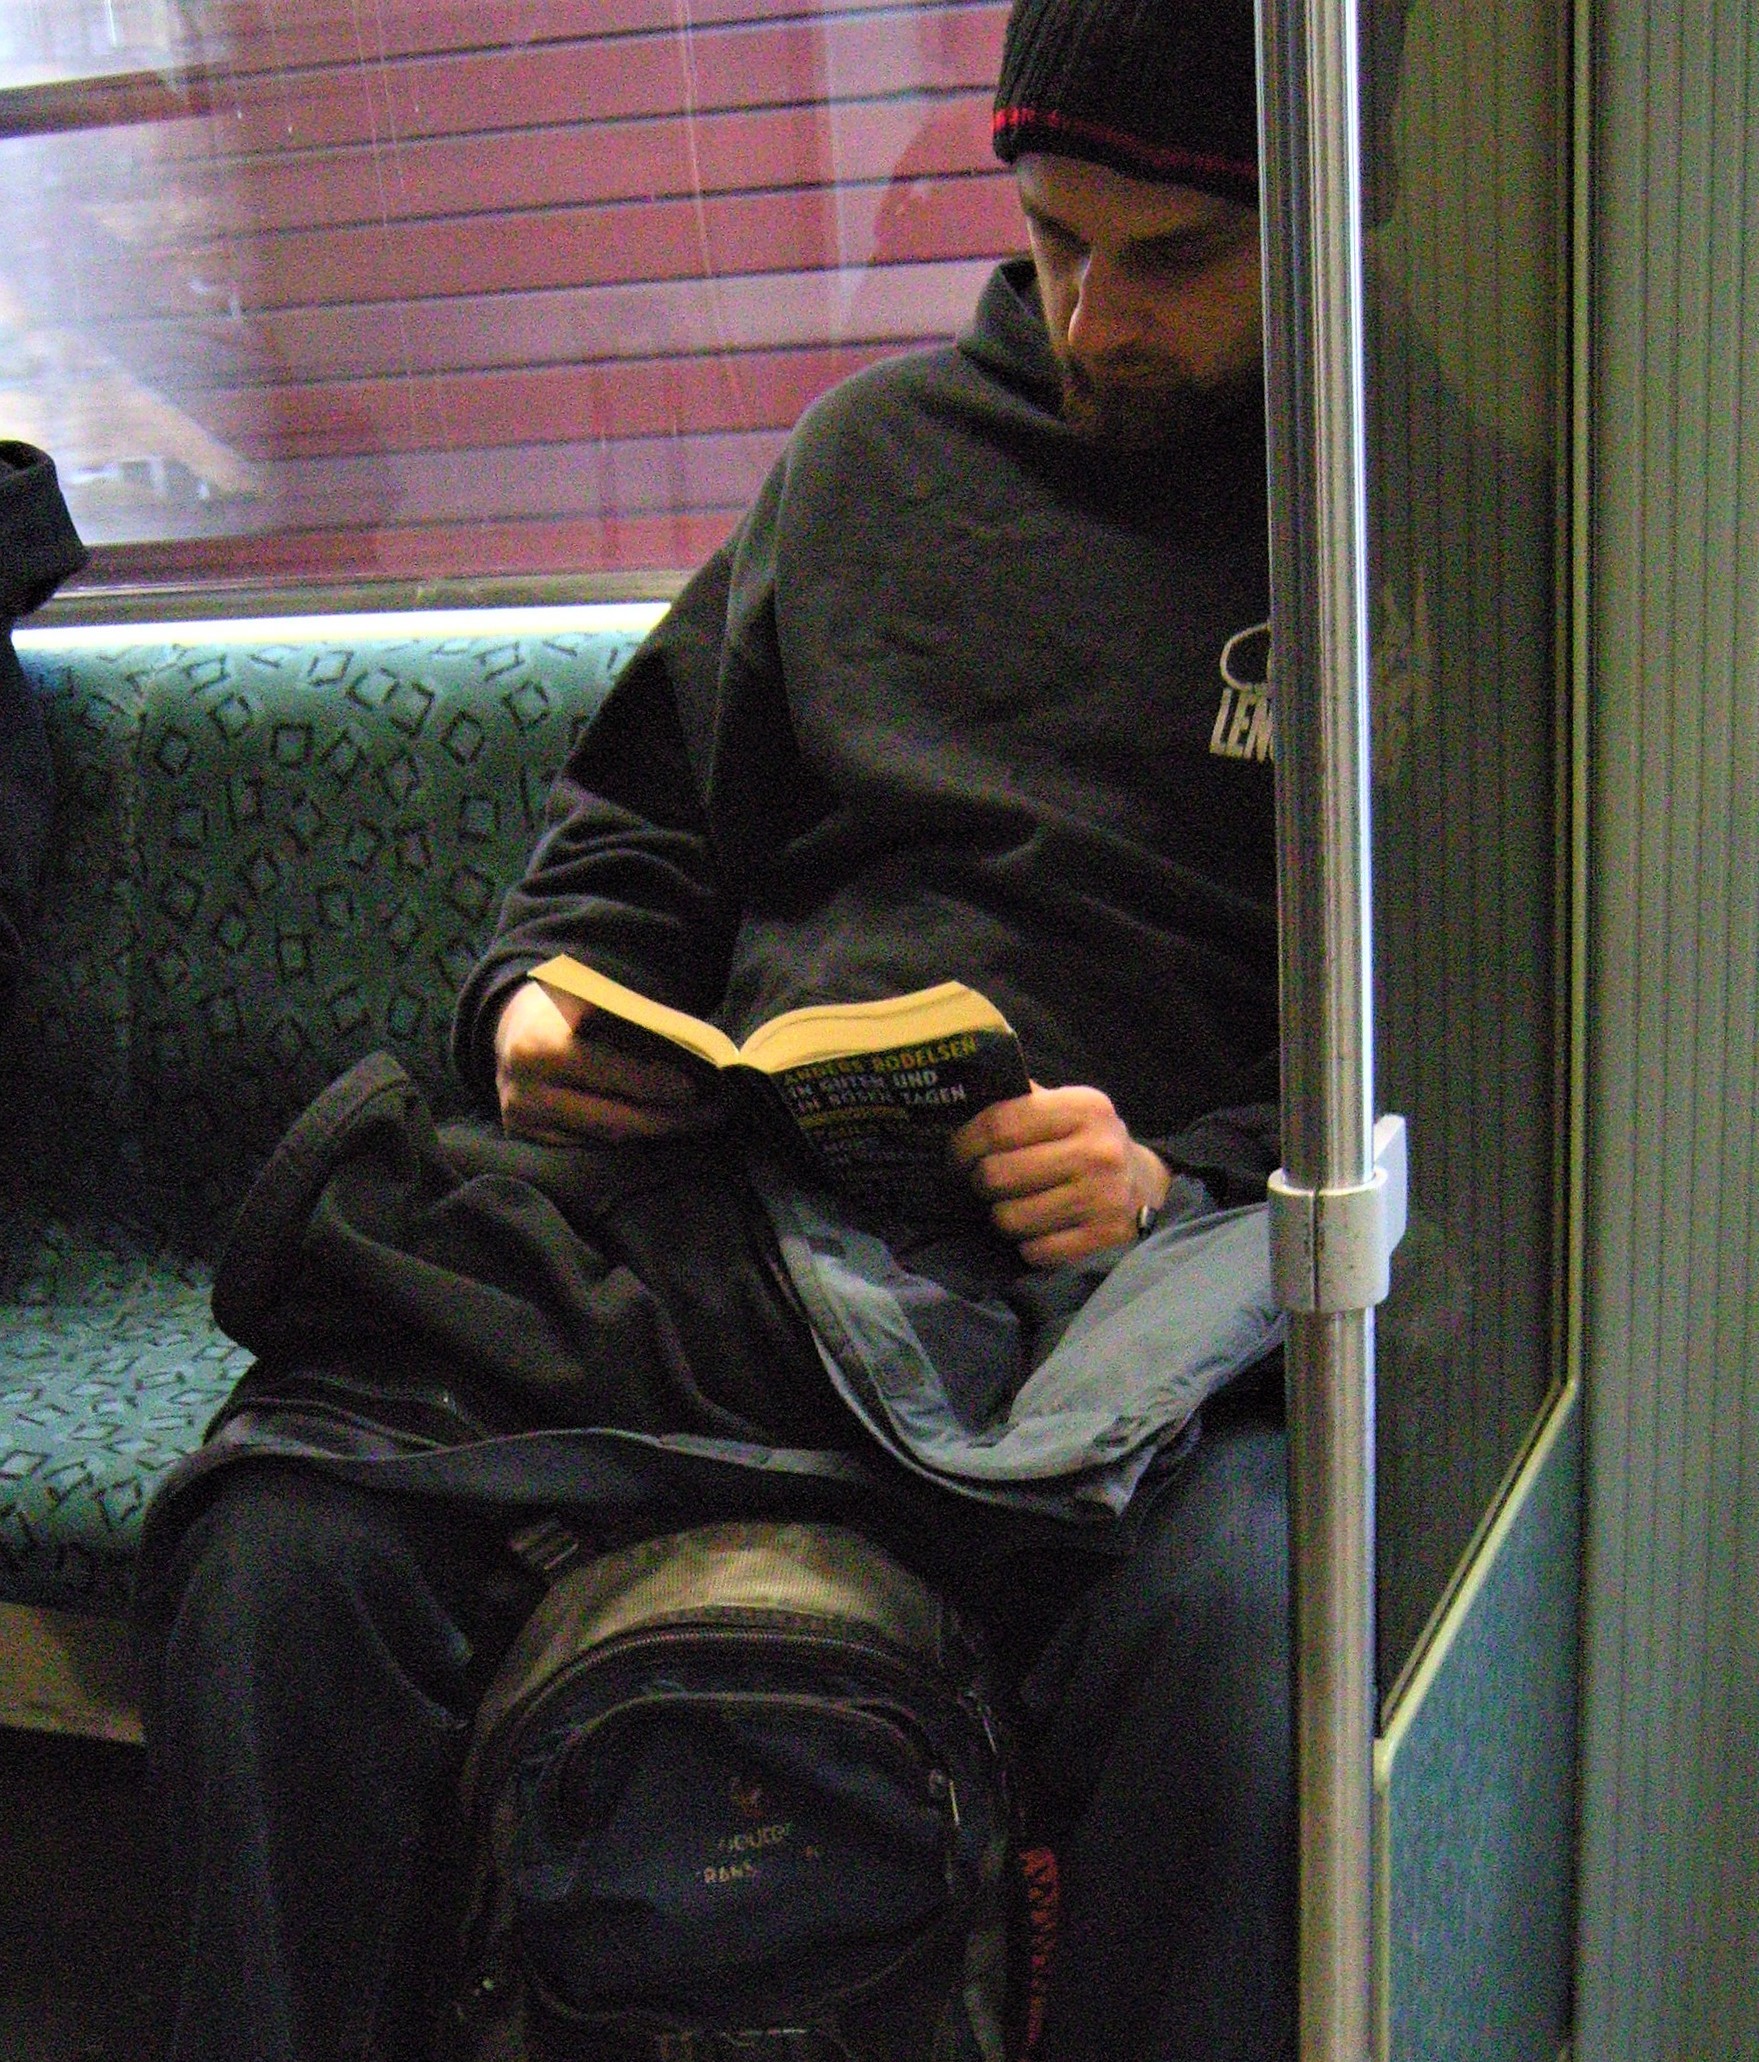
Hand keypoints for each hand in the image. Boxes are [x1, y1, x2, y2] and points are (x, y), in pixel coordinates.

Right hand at [493, 977, 711, 1142]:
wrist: (511, 1029)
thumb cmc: (565, 1008)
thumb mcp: (588, 1001)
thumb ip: (628, 1025)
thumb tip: (692, 1051)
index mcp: (539, 1047)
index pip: (607, 1072)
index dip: (654, 1083)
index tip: (696, 1088)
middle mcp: (526, 1093)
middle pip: (613, 1119)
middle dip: (670, 1120)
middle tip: (714, 1114)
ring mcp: (525, 1124)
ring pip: (606, 1139)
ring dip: (656, 1132)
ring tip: (698, 1120)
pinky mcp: (529, 1143)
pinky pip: (591, 1148)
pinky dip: (629, 1140)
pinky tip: (661, 1129)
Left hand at [950, 1083, 1171, 1268]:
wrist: (1146, 1186)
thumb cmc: (1088, 1143)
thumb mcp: (1067, 1110)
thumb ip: (1023, 1100)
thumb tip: (964, 1097)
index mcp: (1085, 1108)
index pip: (1001, 1124)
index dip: (964, 1143)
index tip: (955, 1156)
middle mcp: (1097, 1151)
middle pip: (997, 1174)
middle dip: (978, 1182)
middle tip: (982, 1183)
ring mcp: (1102, 1198)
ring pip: (1009, 1218)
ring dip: (1001, 1216)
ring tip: (1013, 1206)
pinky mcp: (1103, 1239)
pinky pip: (1035, 1251)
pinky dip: (1028, 1245)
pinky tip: (1039, 1229)